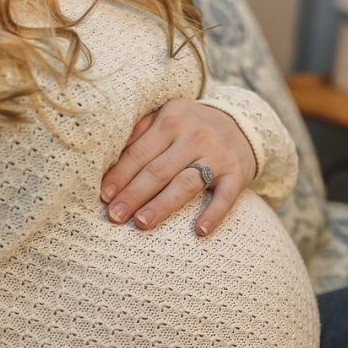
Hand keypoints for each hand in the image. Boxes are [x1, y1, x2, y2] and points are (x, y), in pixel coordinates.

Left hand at [101, 99, 257, 236]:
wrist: (243, 123)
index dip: (120, 175)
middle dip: (134, 194)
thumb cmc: (192, 126)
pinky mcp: (237, 174)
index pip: (139, 153)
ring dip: (163, 205)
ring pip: (186, 183)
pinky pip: (225, 197)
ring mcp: (218, 156)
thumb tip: (108, 158)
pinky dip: (214, 214)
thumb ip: (140, 132)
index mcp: (171, 121)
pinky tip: (199, 231)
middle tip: (115, 216)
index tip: (104, 196)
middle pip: (158, 170)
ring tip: (142, 222)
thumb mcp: (167, 116)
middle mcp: (194, 136)